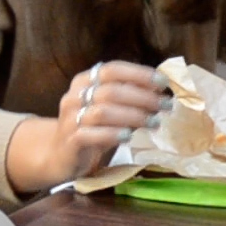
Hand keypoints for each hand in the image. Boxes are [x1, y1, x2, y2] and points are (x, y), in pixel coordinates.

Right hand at [5, 61, 168, 191]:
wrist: (60, 155)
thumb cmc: (92, 128)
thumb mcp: (109, 108)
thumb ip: (128, 96)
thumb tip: (161, 90)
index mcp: (85, 81)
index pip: (113, 69)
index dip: (139, 74)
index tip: (163, 82)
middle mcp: (75, 96)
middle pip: (112, 90)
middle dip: (143, 97)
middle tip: (165, 106)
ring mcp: (70, 118)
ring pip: (103, 111)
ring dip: (133, 116)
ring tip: (154, 122)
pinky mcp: (70, 140)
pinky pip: (91, 134)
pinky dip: (112, 134)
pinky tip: (128, 136)